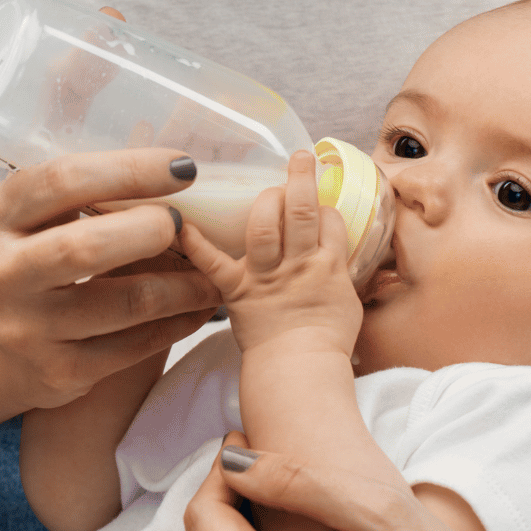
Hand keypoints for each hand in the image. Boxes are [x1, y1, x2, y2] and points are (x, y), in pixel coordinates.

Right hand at [0, 148, 221, 408]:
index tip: (183, 168)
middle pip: (86, 248)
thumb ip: (81, 190)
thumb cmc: (24, 260)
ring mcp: (28, 330)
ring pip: (125, 304)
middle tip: (186, 225)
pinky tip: (196, 309)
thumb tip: (173, 165)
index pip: (62, 182)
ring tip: (212, 274)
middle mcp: (3, 274)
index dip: (129, 171)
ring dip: (183, 287)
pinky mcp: (59, 373)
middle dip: (151, 231)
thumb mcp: (27, 217)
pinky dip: (177, 324)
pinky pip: (134, 347)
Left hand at [181, 150, 360, 356]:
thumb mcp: (349, 304)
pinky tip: (181, 223)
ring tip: (266, 182)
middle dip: (301, 178)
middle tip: (300, 158)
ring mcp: (266, 276)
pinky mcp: (237, 291)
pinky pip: (214, 264)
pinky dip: (196, 244)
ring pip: (265, 226)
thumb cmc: (327, 344)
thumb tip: (340, 258)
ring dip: (265, 198)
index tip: (319, 199)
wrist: (300, 373)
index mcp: (329, 266)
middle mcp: (298, 265)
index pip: (330, 220)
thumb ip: (342, 276)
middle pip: (301, 211)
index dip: (326, 204)